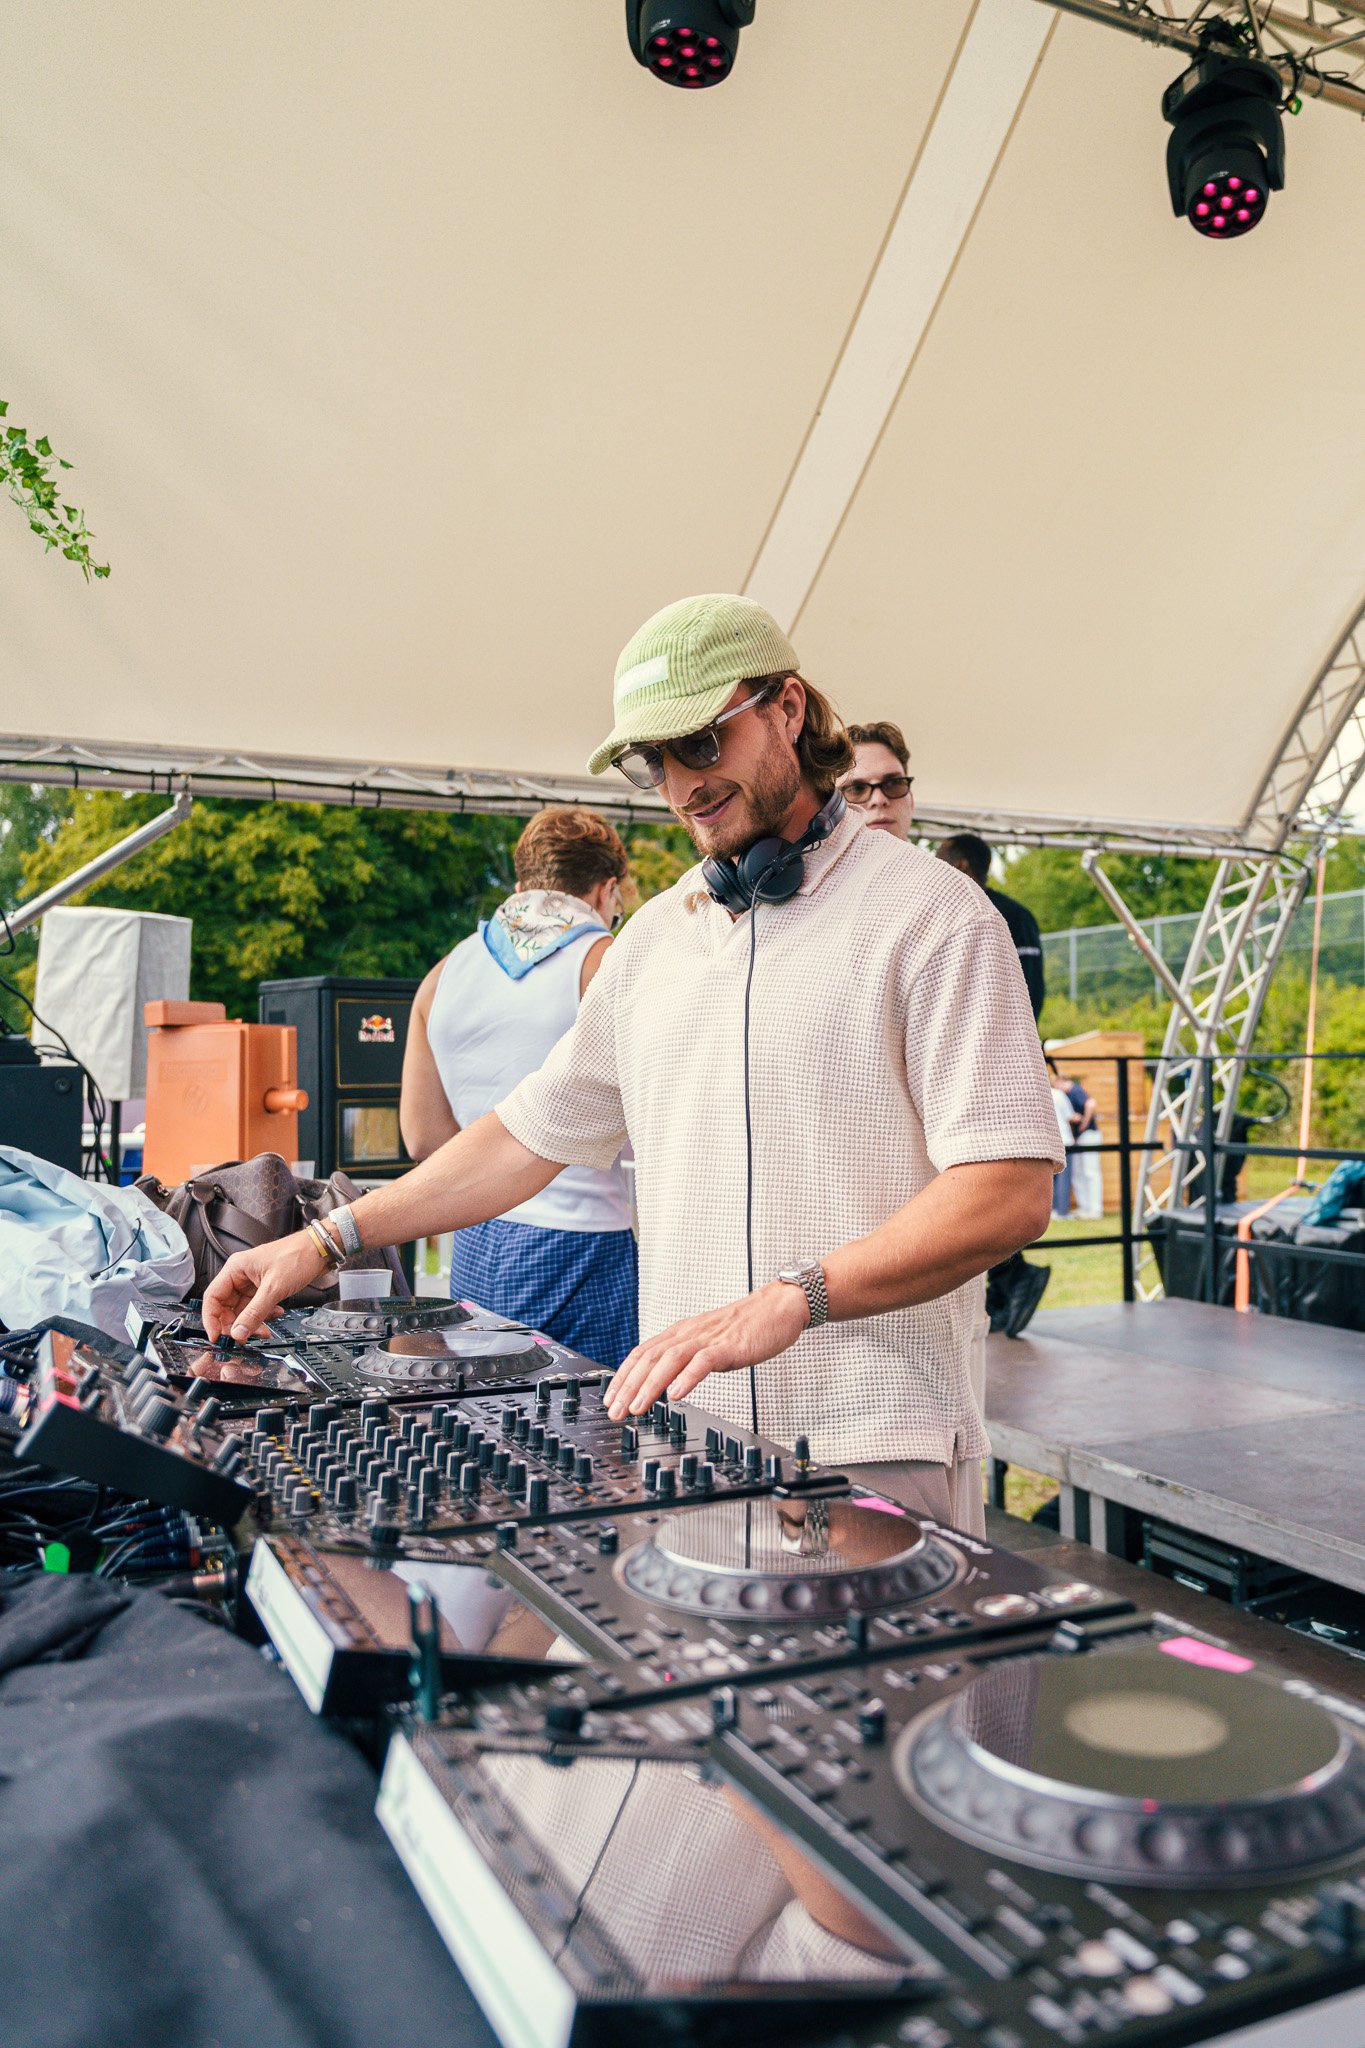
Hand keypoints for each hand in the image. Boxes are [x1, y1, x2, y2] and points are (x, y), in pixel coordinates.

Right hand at [202, 1230, 326, 1341]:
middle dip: (235, 1324)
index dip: (211, 1319)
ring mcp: (252, 1282)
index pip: (212, 1297)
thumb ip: (254, 1312)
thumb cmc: (298, 1256)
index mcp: (236, 1268)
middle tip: (245, 1337)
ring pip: (242, 1310)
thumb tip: (238, 1332)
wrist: (320, 1251)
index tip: (217, 1336)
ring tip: (264, 1330)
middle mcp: (241, 1275)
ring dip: (251, 1322)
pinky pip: (256, 1308)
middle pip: (226, 1307)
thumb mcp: (274, 1288)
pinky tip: (275, 1315)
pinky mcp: (264, 1288)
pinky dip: (263, 1316)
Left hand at [606, 1281, 808, 1419]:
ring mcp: (708, 1339)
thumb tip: (663, 1382)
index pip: (641, 1353)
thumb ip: (685, 1358)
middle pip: (649, 1358)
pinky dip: (688, 1377)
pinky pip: (704, 1361)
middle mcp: (689, 1334)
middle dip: (628, 1386)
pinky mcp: (729, 1346)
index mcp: (681, 1333)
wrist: (778, 1307)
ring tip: (637, 1407)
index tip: (610, 1399)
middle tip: (615, 1411)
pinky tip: (677, 1394)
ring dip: (650, 1385)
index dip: (622, 1376)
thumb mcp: (706, 1341)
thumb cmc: (744, 1328)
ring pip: (670, 1360)